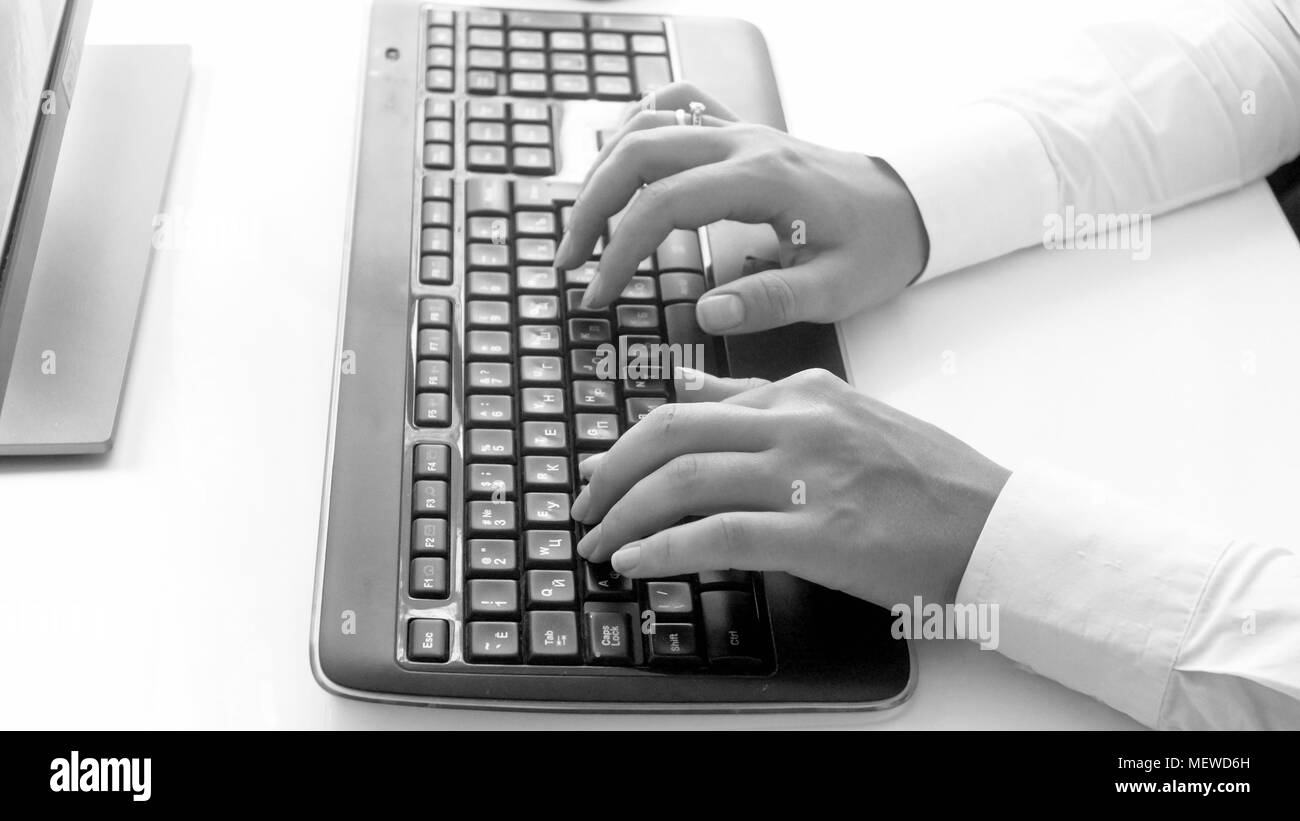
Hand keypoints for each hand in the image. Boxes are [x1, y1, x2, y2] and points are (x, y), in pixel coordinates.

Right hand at [553, 81, 929, 334]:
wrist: (908, 204)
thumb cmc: (875, 247)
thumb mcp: (835, 289)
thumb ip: (770, 302)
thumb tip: (704, 315)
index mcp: (762, 180)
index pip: (664, 206)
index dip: (620, 252)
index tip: (598, 295)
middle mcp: (742, 143)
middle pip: (637, 153)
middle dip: (591, 206)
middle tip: (569, 261)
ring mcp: (739, 129)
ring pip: (646, 124)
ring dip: (603, 169)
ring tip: (585, 224)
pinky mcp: (739, 131)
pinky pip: (674, 104)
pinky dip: (636, 125)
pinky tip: (620, 162)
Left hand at [570, 369, 1009, 606]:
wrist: (997, 525)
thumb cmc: (926, 479)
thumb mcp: (843, 415)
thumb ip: (762, 397)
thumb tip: (687, 379)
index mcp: (803, 392)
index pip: (692, 403)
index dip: (632, 440)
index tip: (607, 471)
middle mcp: (798, 422)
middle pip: (671, 432)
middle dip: (609, 470)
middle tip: (583, 504)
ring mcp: (807, 476)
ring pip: (684, 479)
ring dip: (624, 513)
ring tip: (597, 541)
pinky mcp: (819, 534)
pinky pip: (718, 535)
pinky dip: (664, 547)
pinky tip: (635, 561)